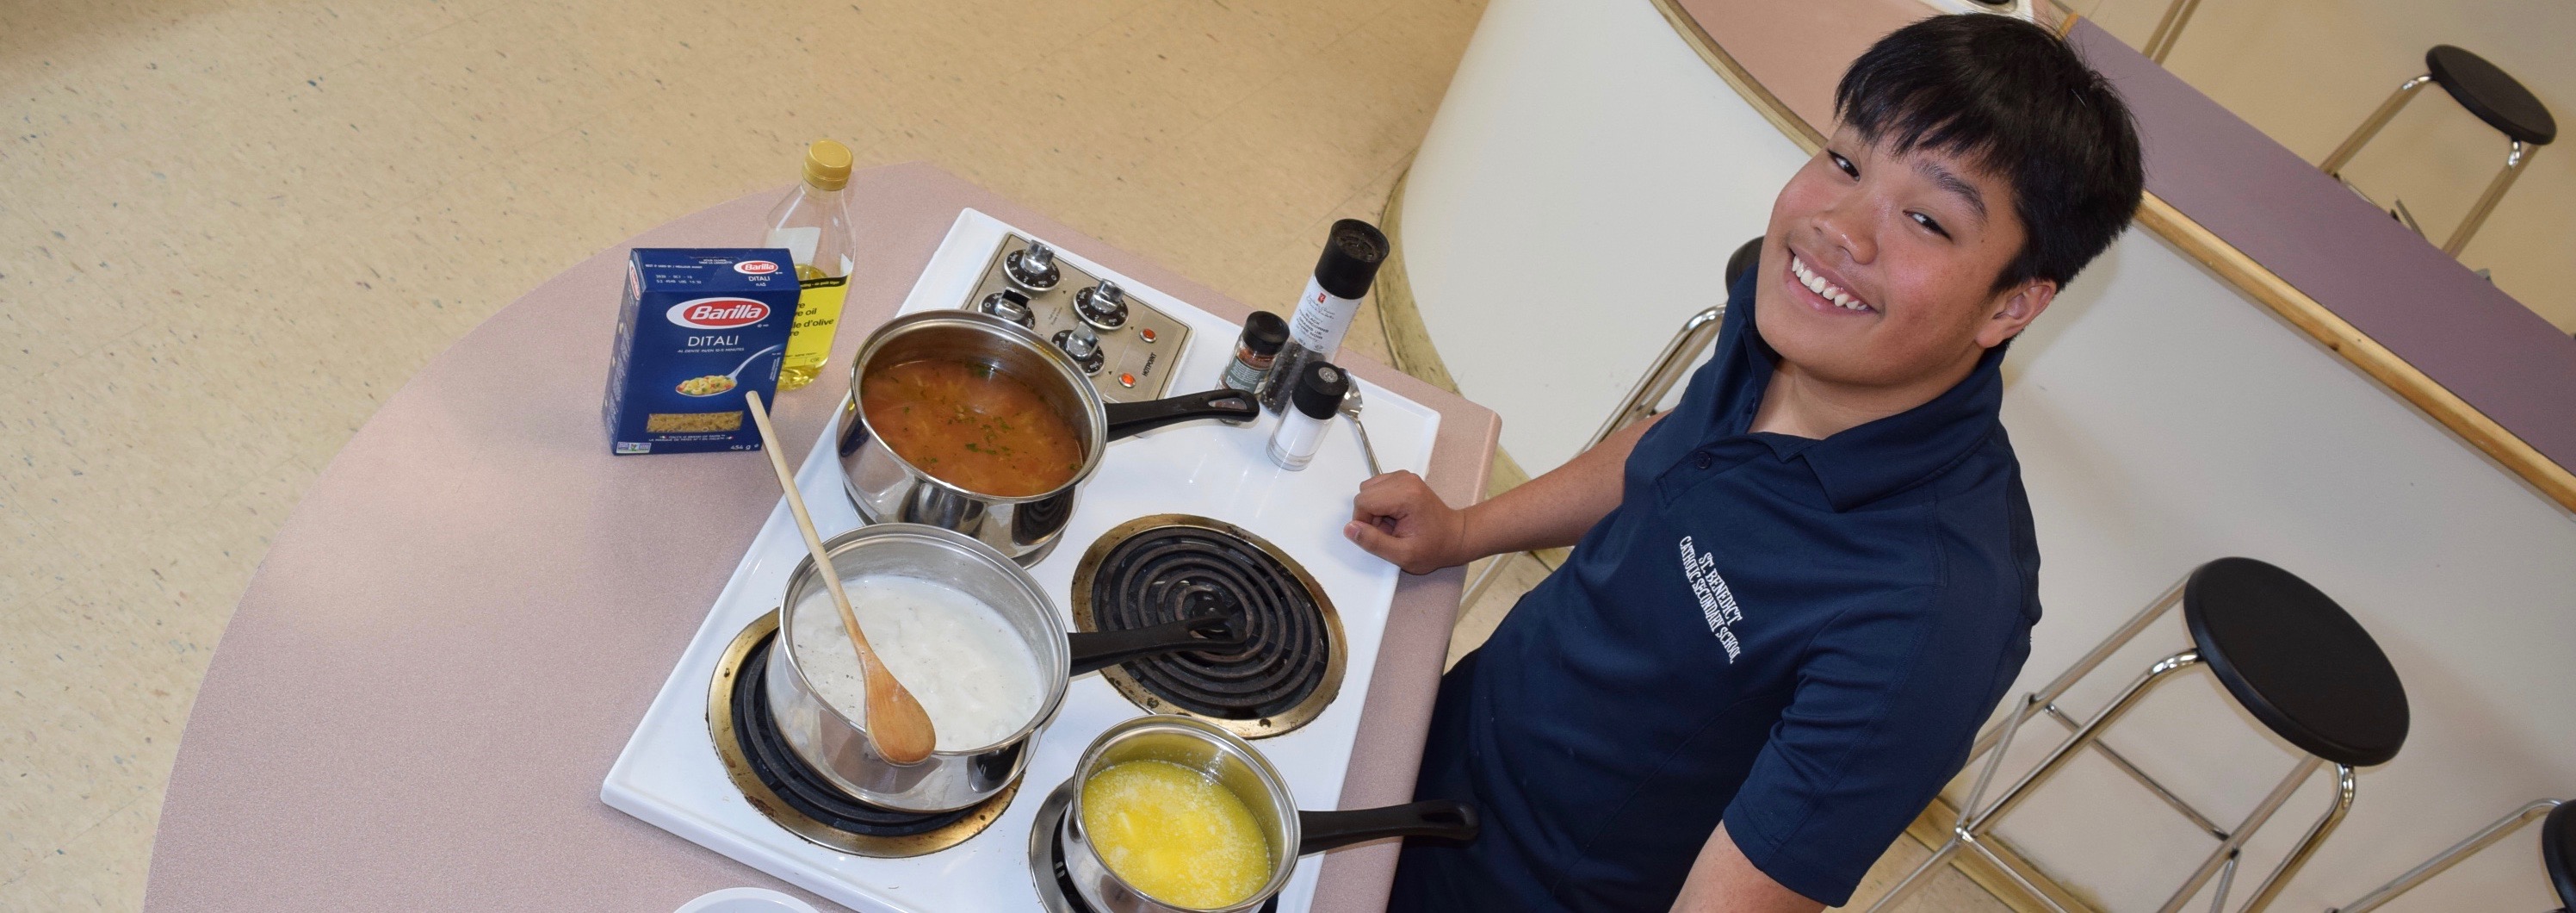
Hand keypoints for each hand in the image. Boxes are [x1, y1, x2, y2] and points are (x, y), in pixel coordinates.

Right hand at [1344, 471, 1471, 574]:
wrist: (1455, 537)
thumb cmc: (1434, 548)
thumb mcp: (1402, 555)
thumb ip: (1373, 542)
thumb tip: (1350, 529)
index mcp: (1406, 495)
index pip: (1363, 501)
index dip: (1365, 522)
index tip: (1382, 536)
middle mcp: (1405, 480)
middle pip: (1364, 494)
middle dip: (1369, 516)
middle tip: (1389, 531)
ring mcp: (1404, 477)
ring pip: (1369, 490)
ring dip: (1374, 510)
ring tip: (1393, 524)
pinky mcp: (1403, 479)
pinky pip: (1377, 488)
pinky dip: (1380, 504)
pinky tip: (1395, 516)